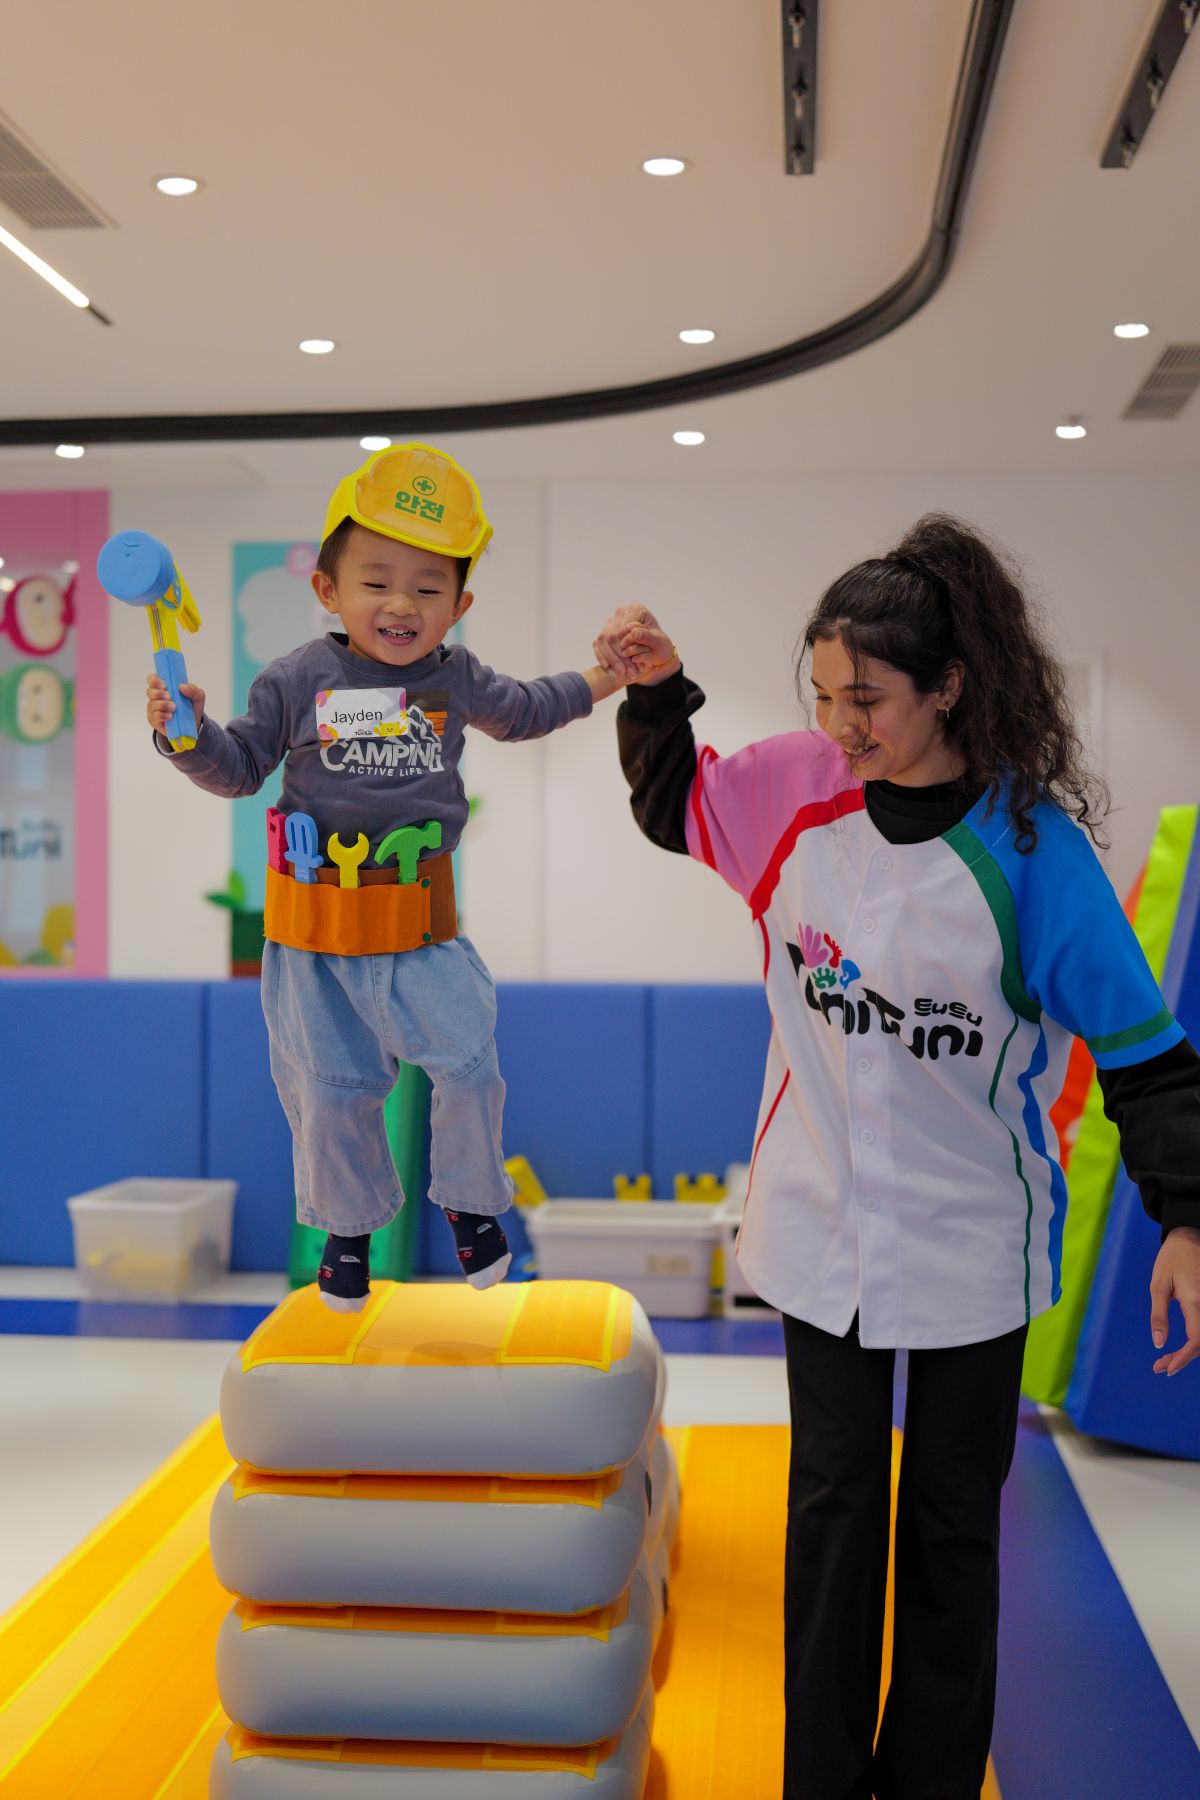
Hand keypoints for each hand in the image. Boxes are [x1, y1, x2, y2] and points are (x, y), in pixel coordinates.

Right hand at [146, 673, 204, 739]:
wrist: (193, 725)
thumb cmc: (192, 707)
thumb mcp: (198, 697)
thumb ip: (193, 689)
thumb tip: (182, 686)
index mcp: (164, 687)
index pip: (153, 679)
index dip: (155, 680)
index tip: (164, 685)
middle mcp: (157, 697)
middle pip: (149, 691)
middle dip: (158, 693)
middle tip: (169, 697)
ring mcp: (154, 709)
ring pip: (151, 704)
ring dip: (162, 705)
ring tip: (174, 708)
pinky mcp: (155, 720)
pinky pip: (154, 716)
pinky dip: (162, 715)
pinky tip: (170, 716)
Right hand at [594, 604, 680, 687]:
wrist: (653, 649)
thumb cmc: (657, 643)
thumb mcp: (658, 641)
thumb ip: (647, 636)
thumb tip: (633, 633)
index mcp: (634, 609)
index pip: (624, 629)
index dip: (627, 647)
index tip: (634, 661)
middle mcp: (620, 613)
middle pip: (612, 635)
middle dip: (620, 656)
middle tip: (629, 672)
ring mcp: (610, 623)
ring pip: (603, 640)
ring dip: (611, 659)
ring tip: (622, 673)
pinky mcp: (604, 633)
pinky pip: (597, 644)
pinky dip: (601, 656)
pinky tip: (607, 667)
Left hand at [1150, 1225, 1199, 1375]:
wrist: (1190, 1238)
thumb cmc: (1171, 1259)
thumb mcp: (1158, 1285)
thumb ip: (1159, 1315)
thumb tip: (1159, 1343)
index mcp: (1196, 1302)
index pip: (1197, 1340)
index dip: (1184, 1358)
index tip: (1167, 1368)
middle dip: (1183, 1359)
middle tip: (1159, 1367)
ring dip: (1188, 1353)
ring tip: (1164, 1360)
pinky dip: (1195, 1343)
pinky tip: (1180, 1349)